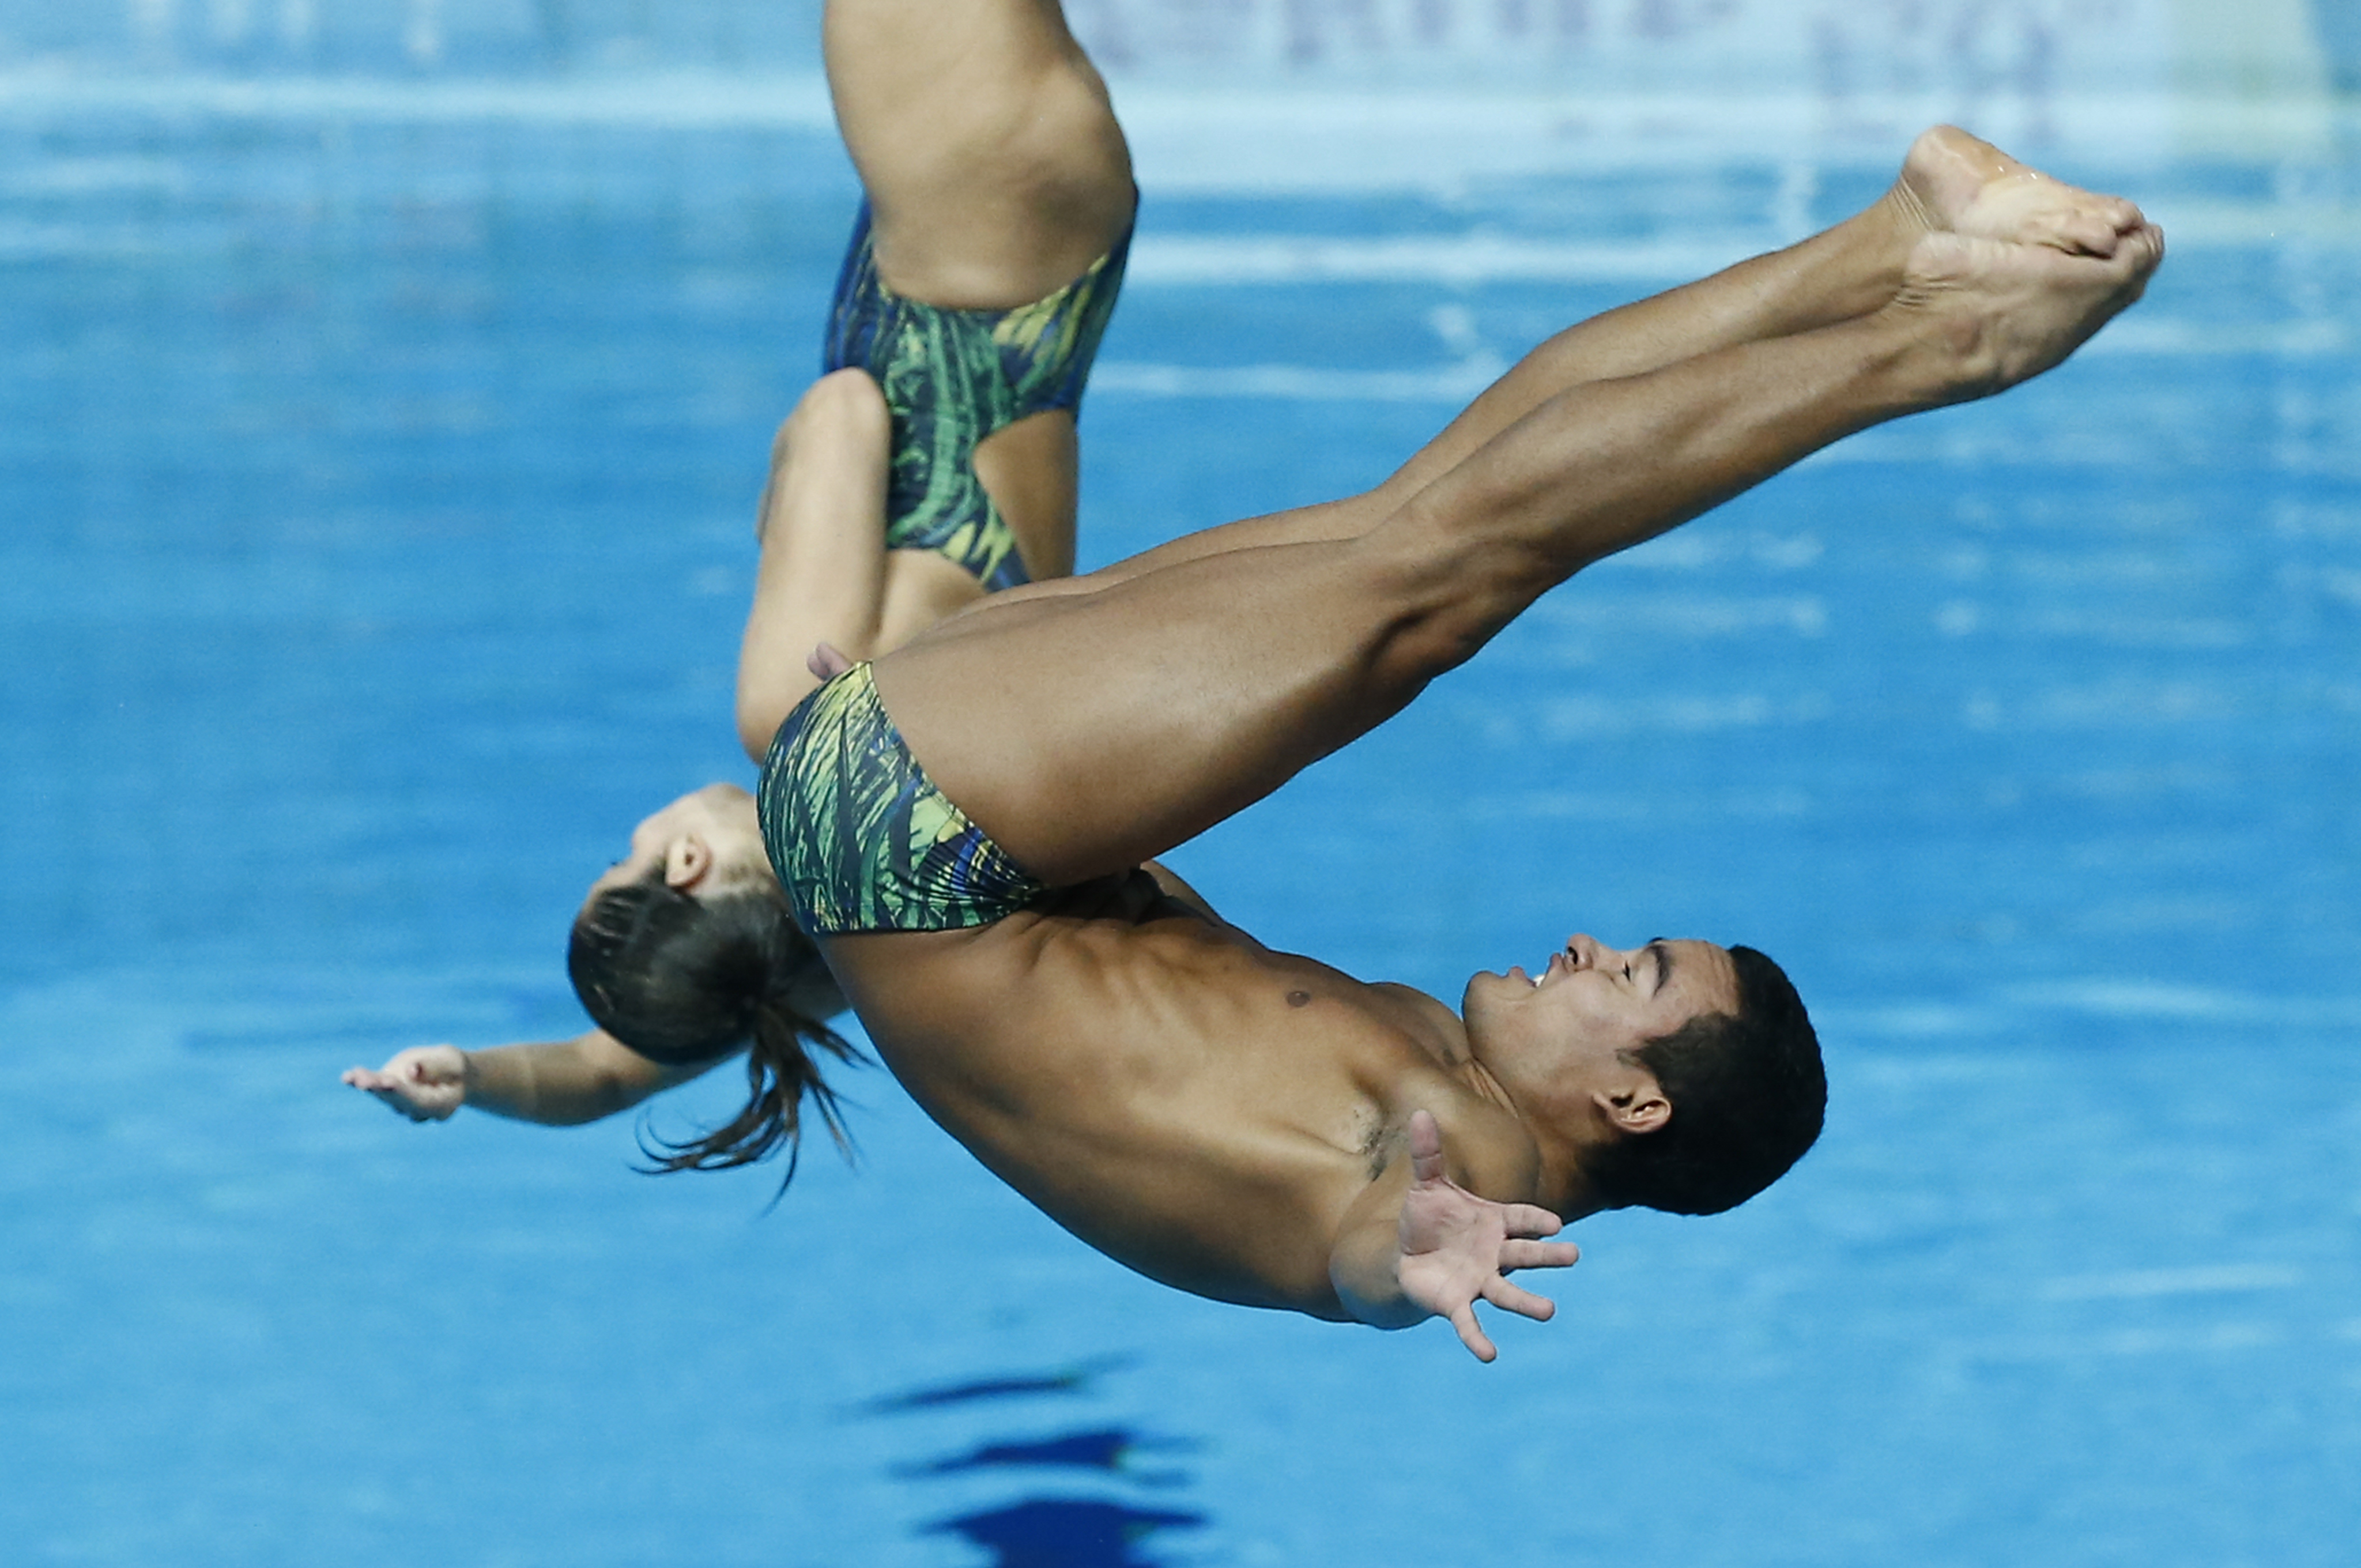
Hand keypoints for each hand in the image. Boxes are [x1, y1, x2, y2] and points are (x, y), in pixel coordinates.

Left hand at [342, 1046, 469, 1121]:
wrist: (450, 1074)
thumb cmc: (454, 1067)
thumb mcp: (452, 1062)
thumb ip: (435, 1067)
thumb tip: (410, 1071)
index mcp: (440, 1106)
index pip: (418, 1100)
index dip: (401, 1090)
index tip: (388, 1081)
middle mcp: (417, 1110)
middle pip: (396, 1100)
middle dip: (379, 1089)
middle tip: (363, 1082)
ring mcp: (401, 1102)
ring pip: (382, 1094)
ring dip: (368, 1084)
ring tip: (353, 1076)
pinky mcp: (388, 1090)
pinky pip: (373, 1086)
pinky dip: (359, 1082)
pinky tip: (346, 1077)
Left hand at [1396, 1109, 1579, 1361]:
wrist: (1404, 1257)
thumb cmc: (1426, 1220)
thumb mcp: (1427, 1185)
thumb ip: (1428, 1153)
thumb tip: (1419, 1112)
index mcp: (1493, 1222)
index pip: (1520, 1217)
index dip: (1536, 1219)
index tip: (1554, 1223)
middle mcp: (1493, 1254)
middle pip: (1525, 1254)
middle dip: (1548, 1255)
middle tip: (1574, 1255)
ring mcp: (1478, 1281)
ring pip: (1507, 1292)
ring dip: (1527, 1302)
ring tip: (1550, 1311)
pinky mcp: (1456, 1303)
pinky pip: (1469, 1323)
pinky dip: (1478, 1339)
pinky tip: (1489, 1356)